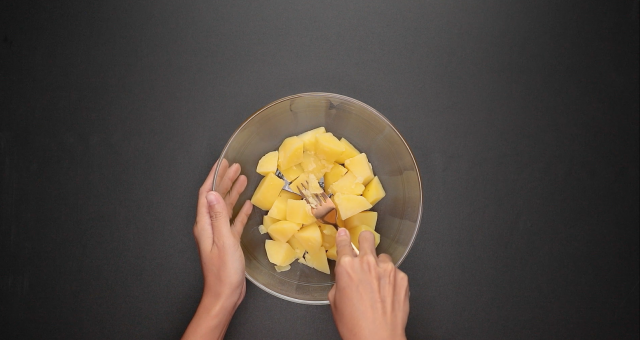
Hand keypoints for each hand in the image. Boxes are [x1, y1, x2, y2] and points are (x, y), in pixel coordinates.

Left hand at [182, 159, 252, 339]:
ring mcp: (218, 234)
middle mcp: (209, 227)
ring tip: (243, 179)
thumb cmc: (223, 271)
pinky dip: (240, 211)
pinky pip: (233, 221)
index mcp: (204, 224)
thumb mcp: (224, 240)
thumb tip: (212, 193)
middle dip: (225, 180)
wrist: (225, 294)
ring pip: (226, 207)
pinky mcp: (228, 242)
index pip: (206, 194)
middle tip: (236, 166)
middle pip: (216, 197)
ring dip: (233, 193)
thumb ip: (219, 216)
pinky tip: (247, 205)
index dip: (213, 177)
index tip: (222, 163)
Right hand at [328, 228, 409, 339]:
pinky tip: (387, 294)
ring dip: (380, 265)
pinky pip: (396, 272)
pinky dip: (391, 279)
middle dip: (365, 241)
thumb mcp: (335, 301)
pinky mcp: (402, 278)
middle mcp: (367, 263)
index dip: (344, 237)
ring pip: (383, 257)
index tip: (345, 233)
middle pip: (367, 238)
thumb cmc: (355, 325)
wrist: (378, 338)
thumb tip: (345, 277)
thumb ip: (341, 282)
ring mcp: (387, 269)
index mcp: (347, 267)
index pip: (344, 243)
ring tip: (378, 284)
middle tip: (365, 247)